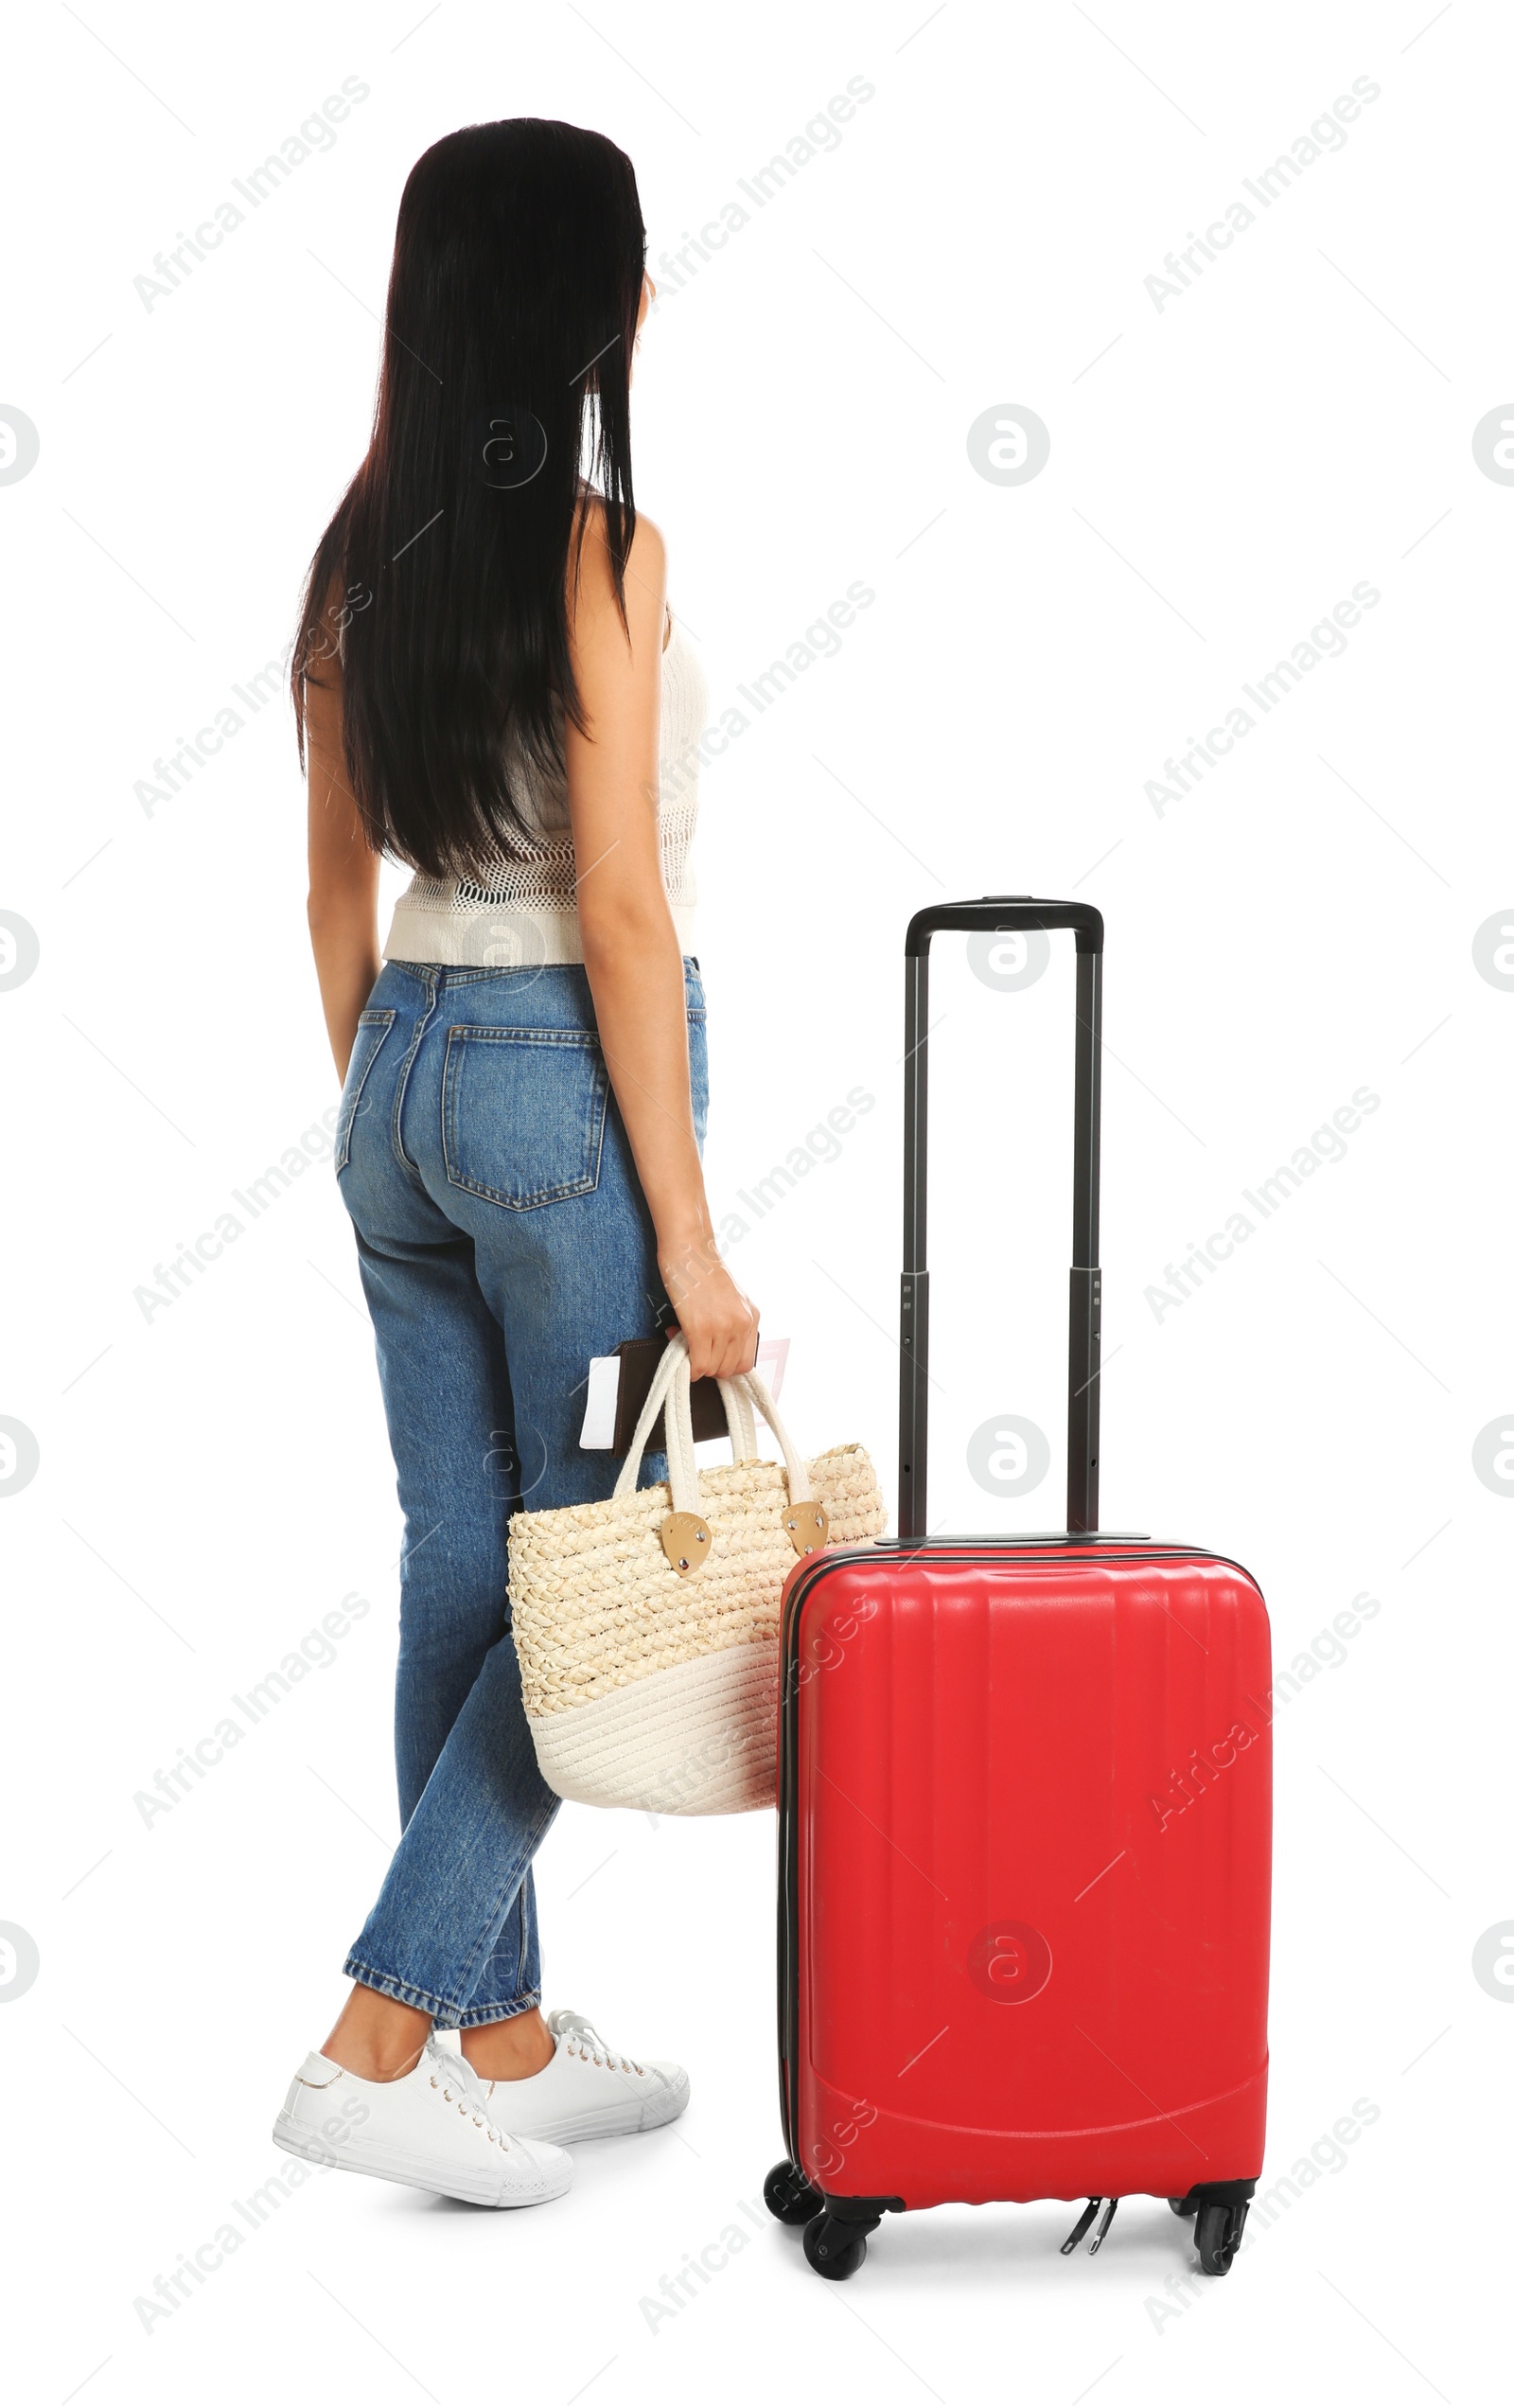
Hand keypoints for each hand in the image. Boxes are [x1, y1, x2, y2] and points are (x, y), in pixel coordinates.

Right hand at [659, 1233, 758, 1381]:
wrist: (689, 1247)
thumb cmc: (702, 1268)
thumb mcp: (730, 1298)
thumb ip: (731, 1323)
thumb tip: (717, 1350)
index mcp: (752, 1316)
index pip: (745, 1362)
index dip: (724, 1365)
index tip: (709, 1356)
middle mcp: (742, 1323)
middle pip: (728, 1369)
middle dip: (708, 1365)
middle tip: (692, 1347)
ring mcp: (723, 1327)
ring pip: (712, 1369)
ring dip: (695, 1362)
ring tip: (680, 1336)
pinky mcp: (701, 1328)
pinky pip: (698, 1364)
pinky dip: (687, 1365)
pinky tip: (675, 1340)